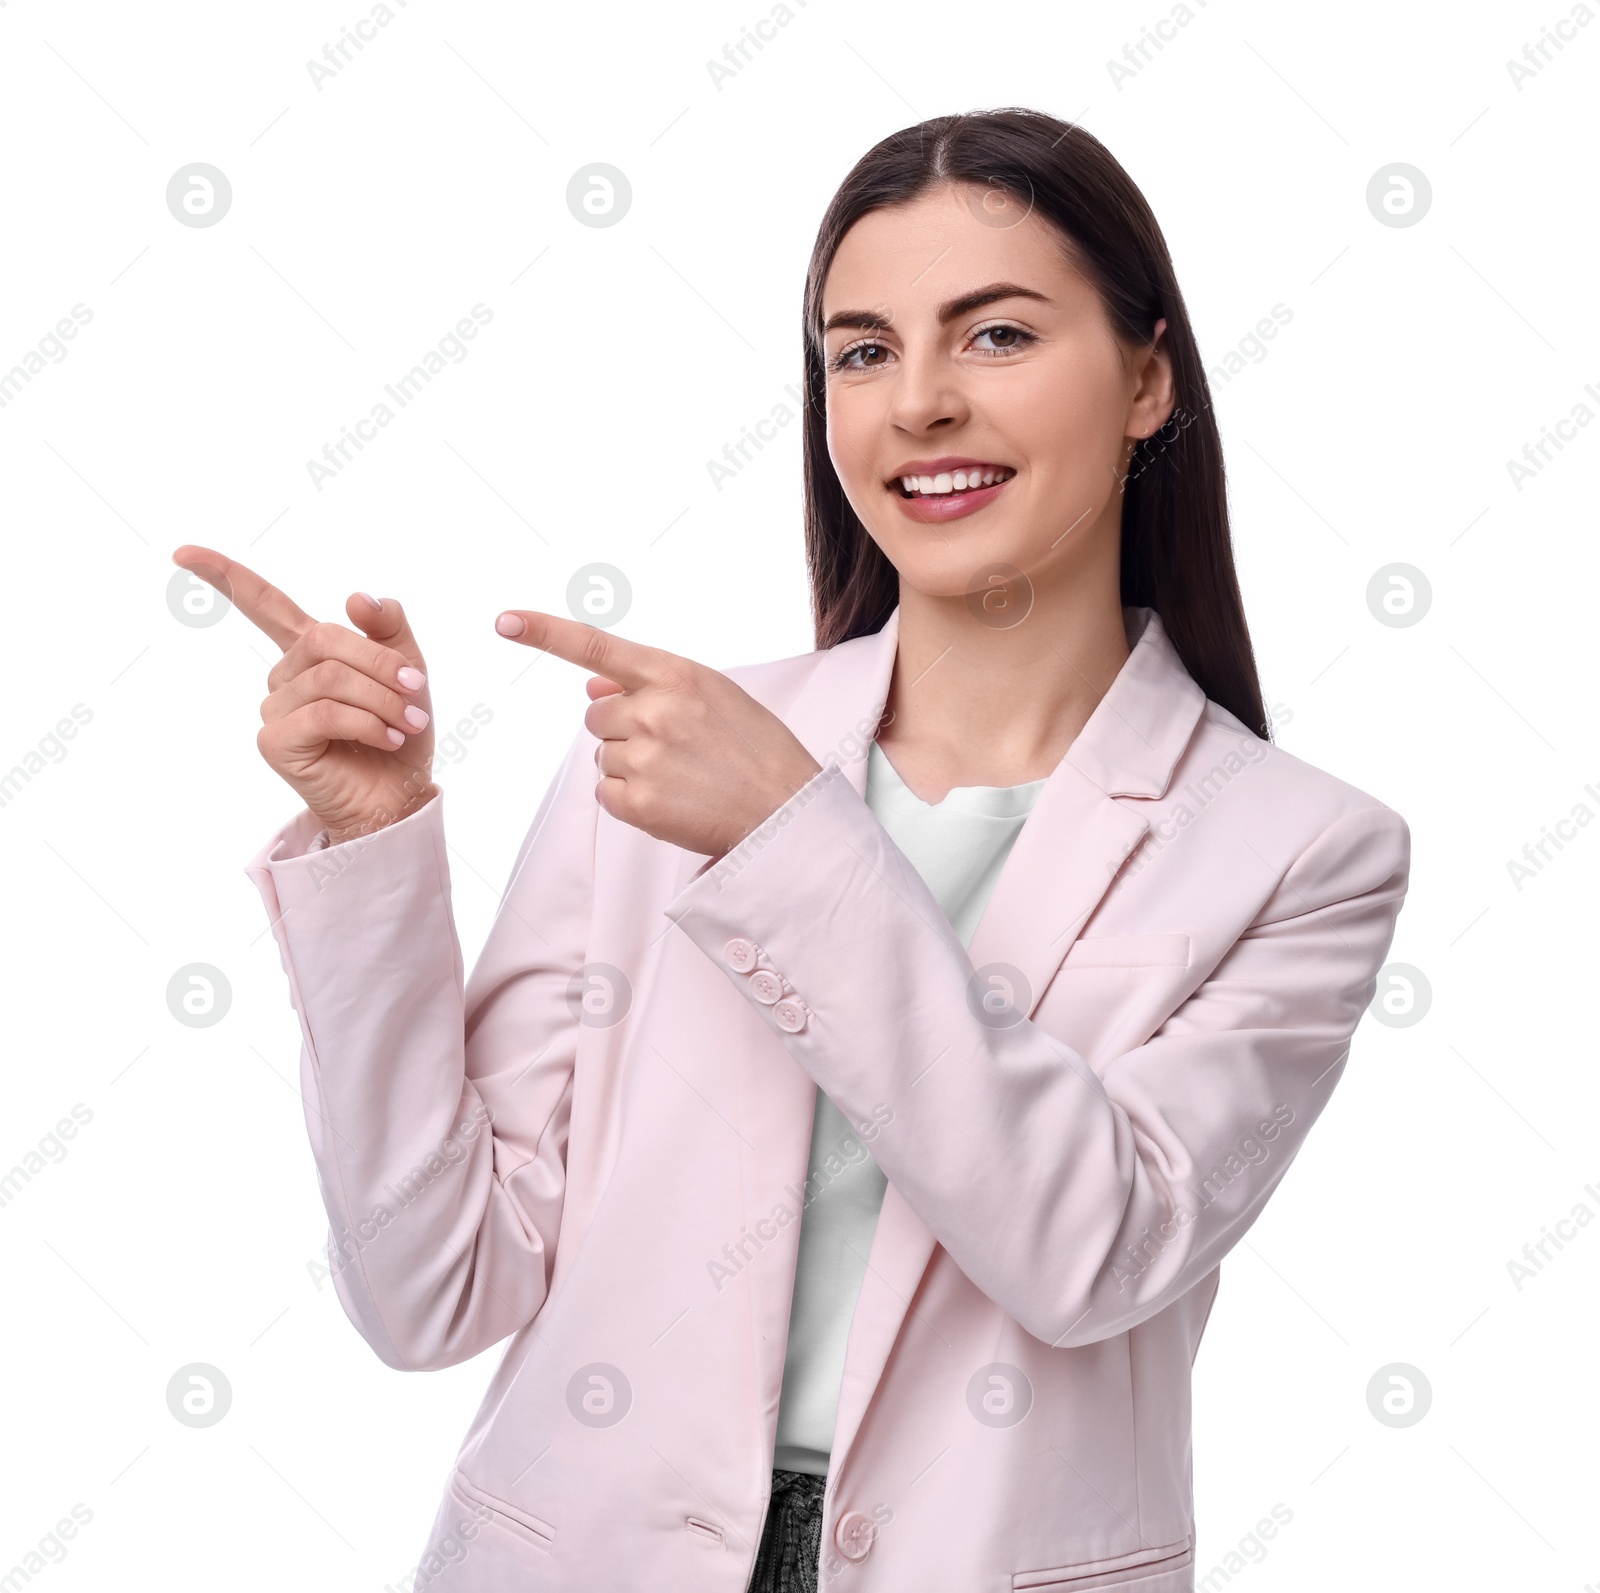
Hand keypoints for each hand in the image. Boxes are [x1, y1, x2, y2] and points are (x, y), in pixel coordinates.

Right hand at [171, 546, 437, 842]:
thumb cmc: (400, 734)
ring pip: (330, 677)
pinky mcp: (275, 741)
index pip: (263, 605)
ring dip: (382, 698)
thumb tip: (356, 597)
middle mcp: (284, 676)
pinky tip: (386, 738)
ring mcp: (274, 708)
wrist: (400, 797)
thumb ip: (388, 628)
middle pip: (323, 638)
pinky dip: (365, 722)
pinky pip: (323, 712)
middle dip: (379, 662)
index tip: (182, 552)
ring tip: (409, 722)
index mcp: (309, 652)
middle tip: (417, 690)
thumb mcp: (408, 671)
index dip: (226, 576)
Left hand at [495, 609, 822, 858]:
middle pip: (596, 714)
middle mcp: (653, 711)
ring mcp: (642, 757)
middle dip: (623, 727)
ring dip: (629, 764)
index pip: (597, 646)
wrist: (786, 813)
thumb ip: (652, 684)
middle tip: (675, 747)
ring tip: (682, 776)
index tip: (504, 620)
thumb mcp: (714, 697)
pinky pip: (606, 793)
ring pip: (601, 755)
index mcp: (676, 674)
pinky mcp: (635, 802)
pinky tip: (672, 800)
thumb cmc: (757, 750)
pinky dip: (629, 800)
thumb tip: (590, 682)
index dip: (544, 632)